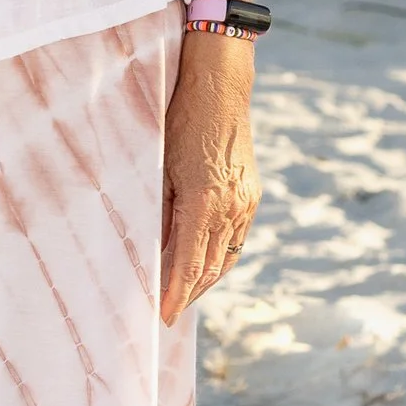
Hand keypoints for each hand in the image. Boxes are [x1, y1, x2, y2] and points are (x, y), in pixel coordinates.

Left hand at [159, 36, 256, 325]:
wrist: (220, 88)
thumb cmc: (179, 122)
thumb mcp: (159, 166)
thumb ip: (159, 212)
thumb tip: (154, 251)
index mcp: (204, 202)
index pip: (189, 264)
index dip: (176, 295)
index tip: (162, 317)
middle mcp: (231, 208)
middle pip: (210, 267)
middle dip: (189, 294)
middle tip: (167, 312)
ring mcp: (246, 203)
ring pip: (227, 257)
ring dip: (205, 280)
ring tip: (184, 296)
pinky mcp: (251, 195)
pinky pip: (237, 239)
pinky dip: (220, 258)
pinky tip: (205, 264)